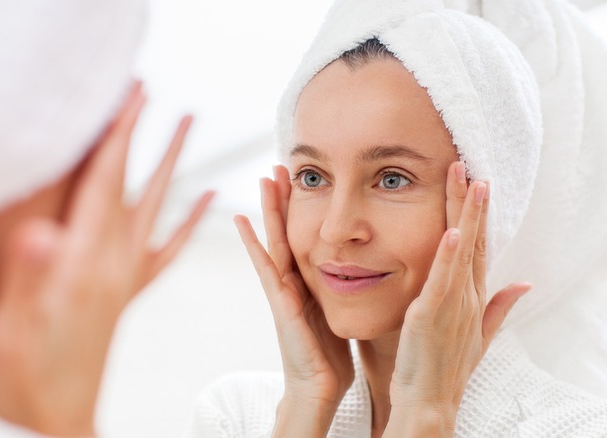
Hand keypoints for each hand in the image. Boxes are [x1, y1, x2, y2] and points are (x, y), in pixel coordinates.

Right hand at [0, 83, 213, 435]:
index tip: (130, 94)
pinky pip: (167, 250)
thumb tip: (41, 232)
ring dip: (173, 166)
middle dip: (145, 138)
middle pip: (137, 189)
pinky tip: (208, 199)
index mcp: (87, 268)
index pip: (105, 186)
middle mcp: (114, 266)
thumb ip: (28, 279)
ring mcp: (125, 278)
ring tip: (189, 126)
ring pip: (158, 210)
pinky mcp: (127, 293)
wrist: (56, 419)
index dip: (115, 137)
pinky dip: (187, 221)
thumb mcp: (16, 331)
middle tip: (160, 95)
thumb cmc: (28, 381)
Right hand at [235, 165, 352, 436]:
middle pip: (287, 232)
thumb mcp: (340, 314)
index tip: (302, 180)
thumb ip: (343, 292)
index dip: (301, 210)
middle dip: (282, 200)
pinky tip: (242, 221)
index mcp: (308, 283)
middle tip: (278, 166)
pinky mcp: (280, 304)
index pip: (305, 237)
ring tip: (263, 179)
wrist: (319, 389)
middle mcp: (292, 282)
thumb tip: (363, 271)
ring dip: (268, 211)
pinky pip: (266, 267)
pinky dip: (253, 244)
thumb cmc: (330, 357)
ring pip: (275, 241)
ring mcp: (282, 291)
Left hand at [386, 162, 529, 435]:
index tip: (477, 183)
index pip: (479, 247)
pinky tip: (453, 230)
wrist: (431, 401)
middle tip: (468, 166)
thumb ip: (499, 306)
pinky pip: (444, 280)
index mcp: (474, 297)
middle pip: (474, 240)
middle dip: (472, 202)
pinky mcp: (433, 313)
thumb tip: (524, 283)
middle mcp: (468, 296)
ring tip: (468, 181)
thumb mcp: (477, 333)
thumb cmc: (445, 367)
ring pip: (463, 251)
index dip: (480, 215)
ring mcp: (454, 304)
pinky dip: (449, 255)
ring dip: (466, 215)